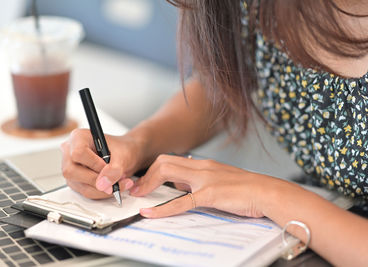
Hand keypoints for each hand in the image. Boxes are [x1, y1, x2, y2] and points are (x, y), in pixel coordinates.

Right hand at [60, 128, 143, 198]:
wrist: (124, 156)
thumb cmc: (121, 149)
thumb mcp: (122, 155)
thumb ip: (114, 168)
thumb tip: (103, 184)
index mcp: (79, 137)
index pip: (78, 153)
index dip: (93, 163)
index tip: (107, 167)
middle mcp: (70, 152)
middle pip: (73, 171)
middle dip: (98, 180)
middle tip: (117, 181)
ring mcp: (71, 168)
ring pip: (80, 185)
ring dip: (104, 189)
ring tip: (120, 183)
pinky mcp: (76, 181)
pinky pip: (86, 192)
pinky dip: (103, 192)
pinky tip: (114, 186)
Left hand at [130, 154, 279, 217]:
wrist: (267, 191)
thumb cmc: (247, 188)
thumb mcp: (220, 179)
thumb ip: (200, 180)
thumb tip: (181, 183)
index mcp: (204, 164)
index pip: (171, 160)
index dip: (153, 170)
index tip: (143, 181)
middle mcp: (202, 167)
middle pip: (164, 162)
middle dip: (146, 175)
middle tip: (136, 188)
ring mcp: (205, 179)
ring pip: (168, 173)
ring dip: (148, 185)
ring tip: (138, 196)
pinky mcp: (210, 194)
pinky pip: (181, 201)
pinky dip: (162, 208)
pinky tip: (150, 213)